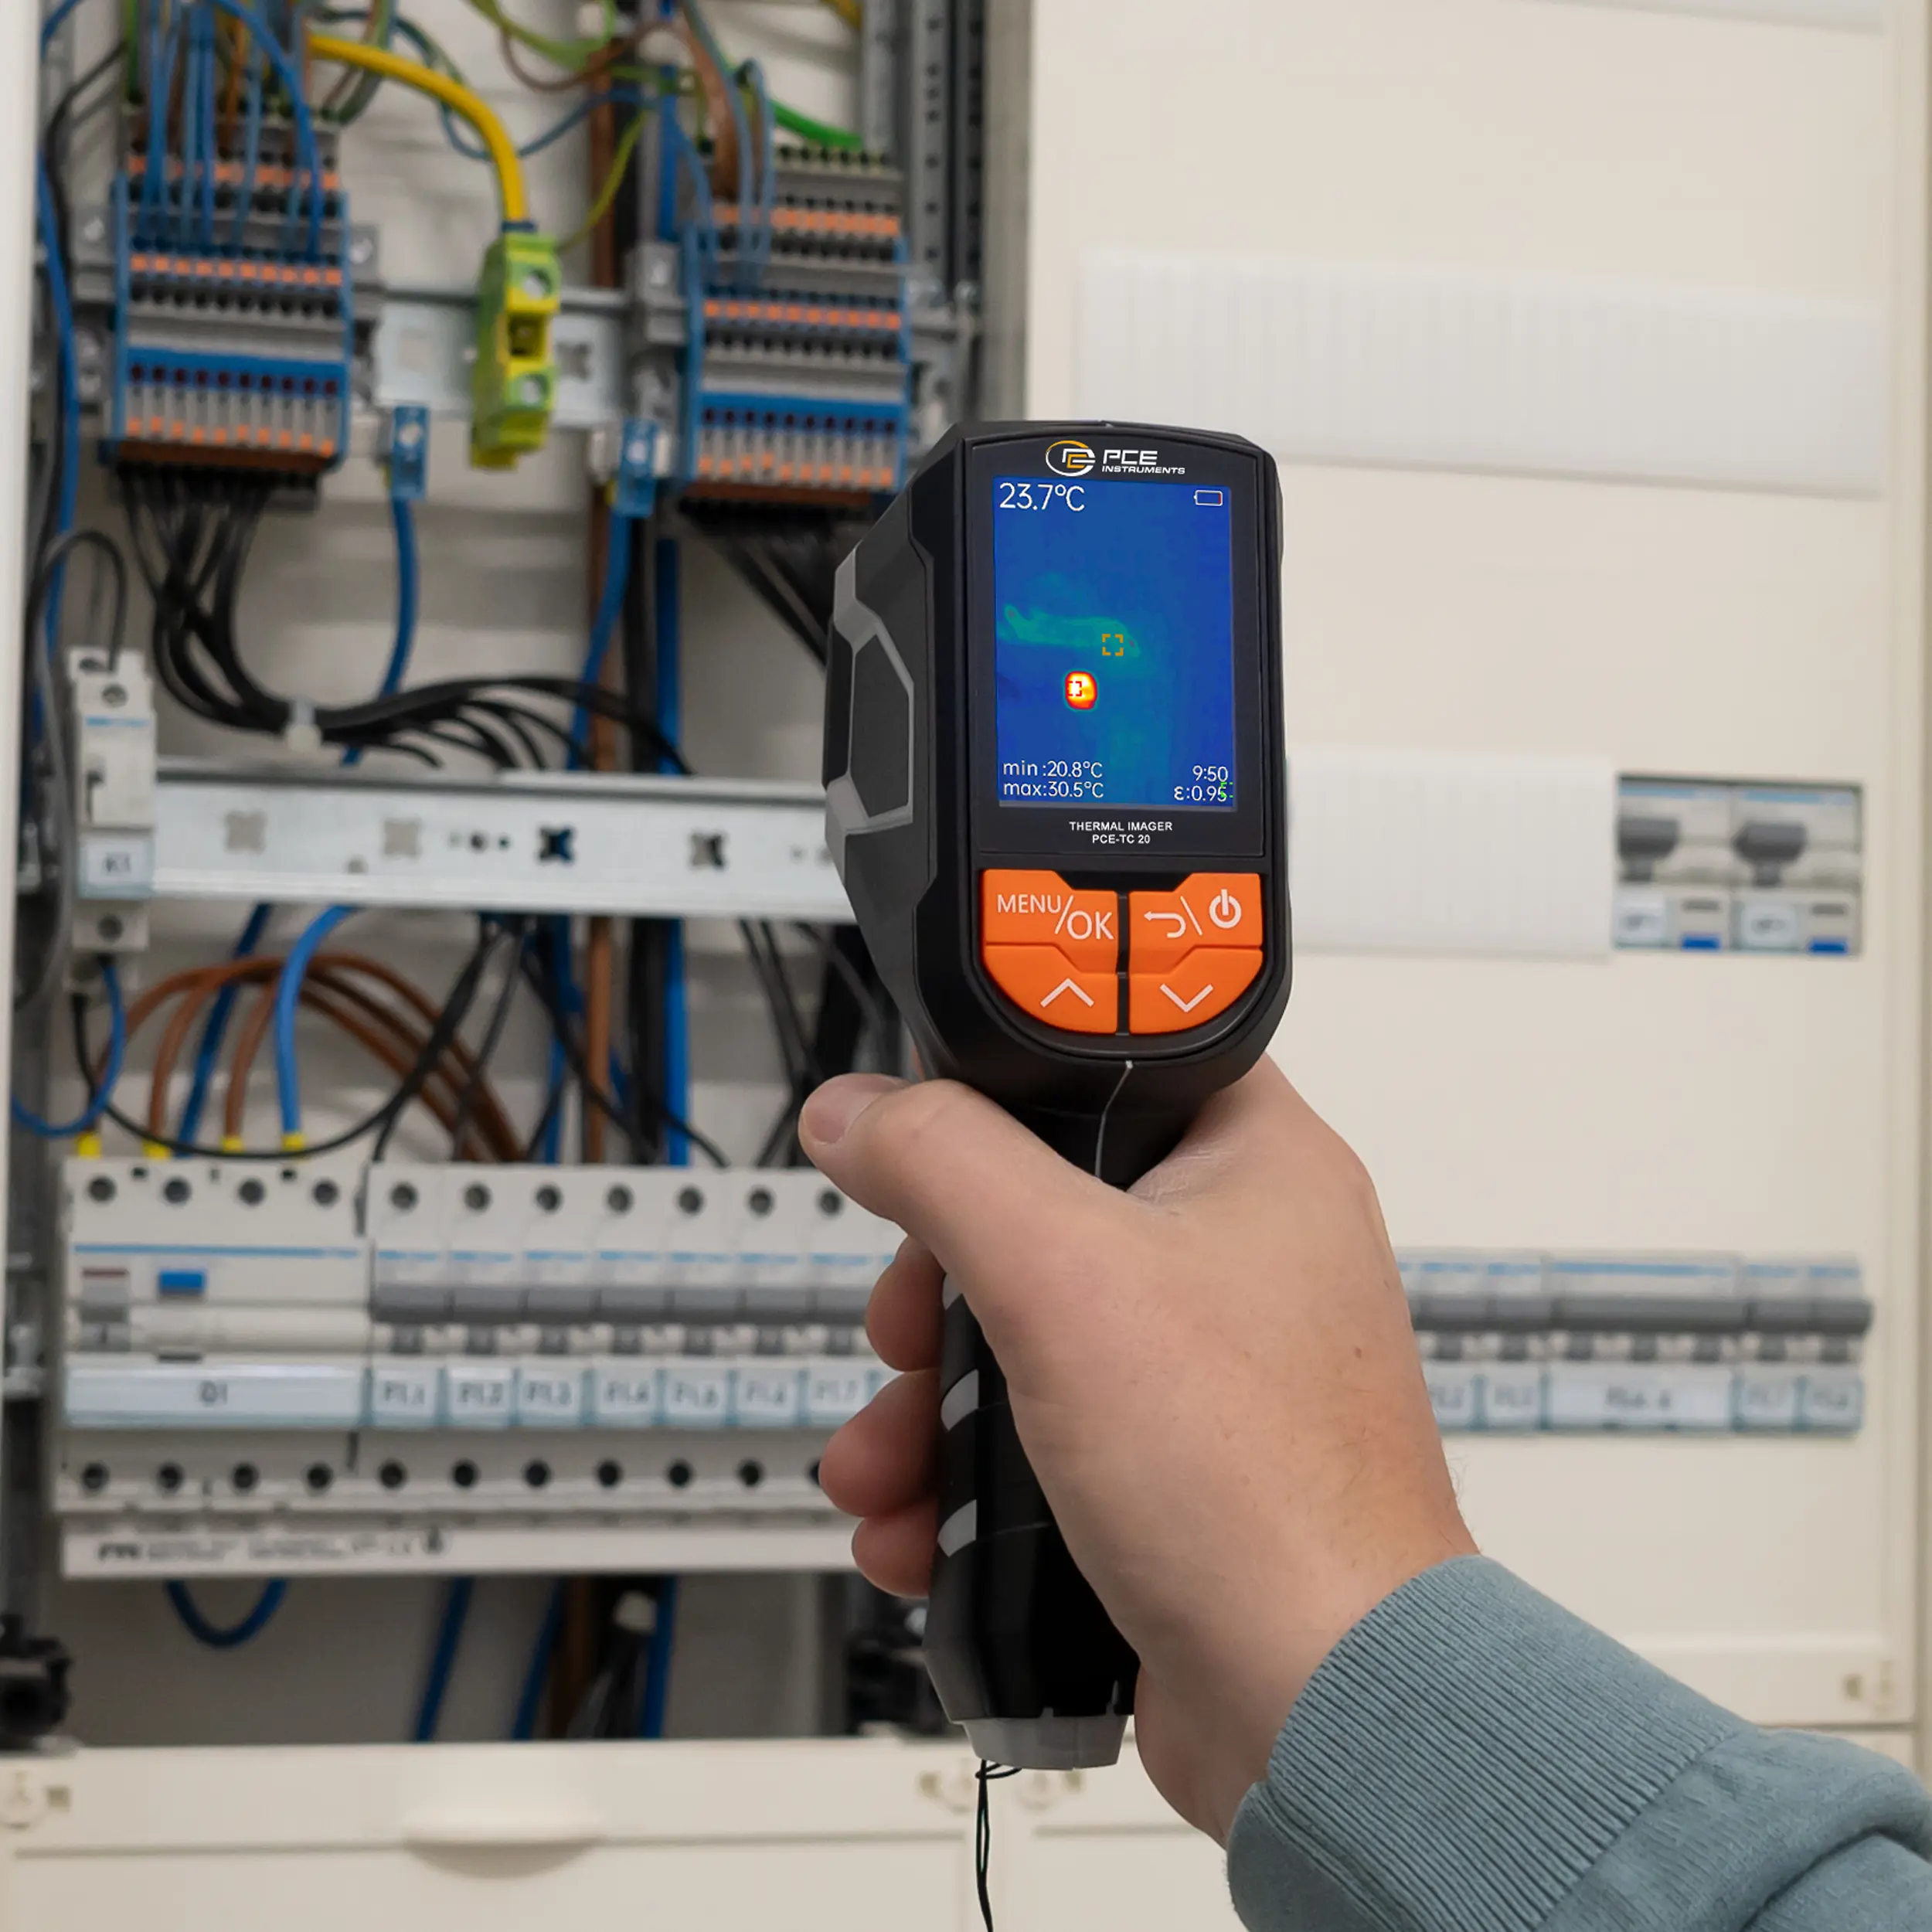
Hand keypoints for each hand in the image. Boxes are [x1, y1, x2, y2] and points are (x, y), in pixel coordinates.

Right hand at [798, 1057, 1474, 1842]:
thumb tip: (861, 1110)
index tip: (926, 1135)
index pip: (1113, 1058)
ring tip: (885, 1465)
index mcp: (1255, 1163)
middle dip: (933, 1293)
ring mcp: (1210, 1369)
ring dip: (930, 1404)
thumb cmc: (1257, 1491)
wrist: (1325, 1712)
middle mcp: (1242, 1254)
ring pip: (1026, 1336)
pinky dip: (968, 1476)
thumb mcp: (1061, 1276)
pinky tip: (917, 1527)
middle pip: (1037, 1212)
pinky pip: (1042, 1435)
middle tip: (905, 1333)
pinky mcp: (1174, 1468)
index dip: (1003, 1089)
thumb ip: (945, 1163)